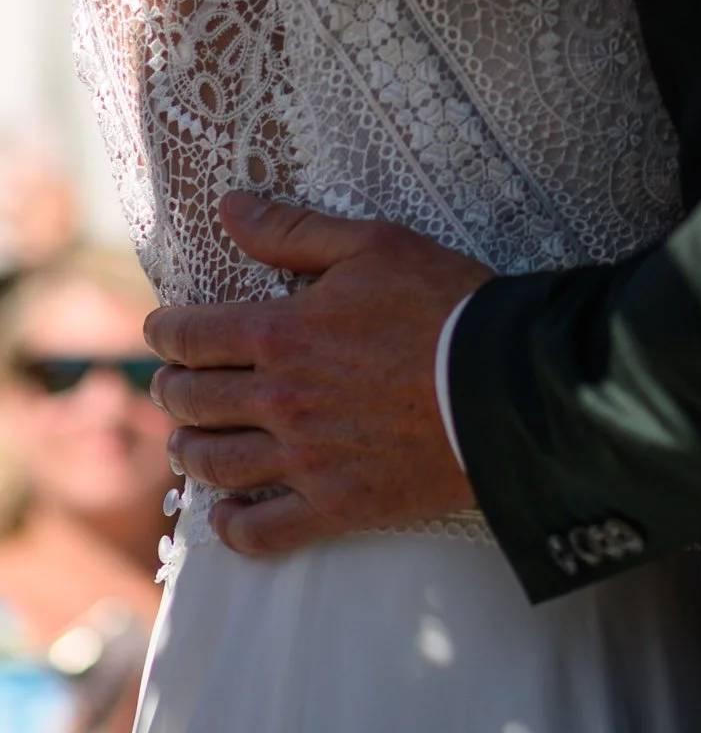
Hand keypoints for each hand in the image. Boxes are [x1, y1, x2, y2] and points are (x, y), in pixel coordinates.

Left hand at [143, 193, 493, 556]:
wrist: (504, 383)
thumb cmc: (444, 303)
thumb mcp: (373, 244)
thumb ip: (293, 229)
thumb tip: (230, 207)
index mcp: (283, 333)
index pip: (193, 335)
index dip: (166, 331)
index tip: (160, 329)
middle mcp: (280, 399)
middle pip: (194, 401)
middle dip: (172, 389)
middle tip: (171, 384)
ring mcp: (306, 457)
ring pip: (216, 464)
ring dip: (188, 451)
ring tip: (185, 443)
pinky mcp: (337, 503)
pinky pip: (264, 530)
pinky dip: (233, 528)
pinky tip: (224, 517)